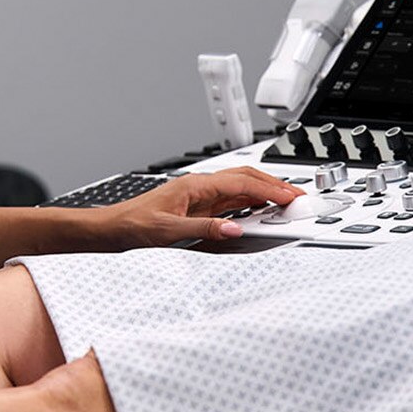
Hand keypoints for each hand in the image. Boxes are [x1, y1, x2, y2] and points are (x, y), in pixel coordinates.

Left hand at [91, 166, 301, 247]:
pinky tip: (259, 213)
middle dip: (274, 186)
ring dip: (264, 194)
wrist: (114, 228)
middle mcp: (201, 187)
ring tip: (285, 204)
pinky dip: (251, 204)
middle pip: (246, 179)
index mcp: (196, 186)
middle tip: (297, 197)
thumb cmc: (134, 224)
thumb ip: (205, 231)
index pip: (242, 182)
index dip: (270, 189)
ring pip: (240, 188)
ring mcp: (200, 195)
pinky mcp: (198, 206)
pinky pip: (231, 201)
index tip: (291, 197)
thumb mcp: (170, 232)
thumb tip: (235, 230)